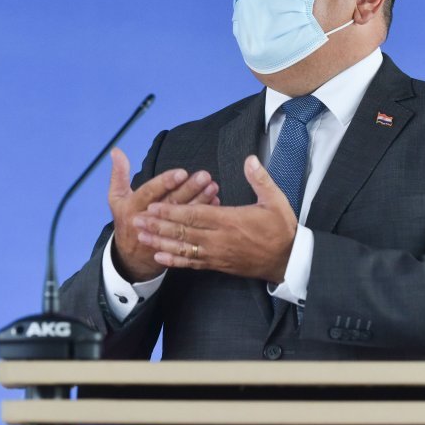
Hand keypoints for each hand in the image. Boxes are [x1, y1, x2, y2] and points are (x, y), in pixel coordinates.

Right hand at [108, 147, 219, 282]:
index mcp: (133, 207)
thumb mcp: (116, 198)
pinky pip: (191, 228)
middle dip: (189, 189)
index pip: (150, 193)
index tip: (182, 172)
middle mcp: (148, 220)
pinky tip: (215, 203)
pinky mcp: (174, 242)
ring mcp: (162, 234)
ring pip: (183, 216)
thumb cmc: (125, 219)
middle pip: (171, 204)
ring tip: (213, 187)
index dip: (165, 183)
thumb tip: (116, 150)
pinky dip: (203, 215)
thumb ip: (119, 174)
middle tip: (204, 177)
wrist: (131, 257)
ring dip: (200, 201)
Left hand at [133, 155, 297, 282]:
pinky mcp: (218, 265)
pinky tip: (159, 257)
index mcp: (230, 221)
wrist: (289, 261)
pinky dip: (174, 261)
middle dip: (157, 225)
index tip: (154, 206)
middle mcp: (219, 239)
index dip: (172, 211)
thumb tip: (250, 159)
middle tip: (136, 220)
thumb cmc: (281, 229)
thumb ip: (260, 179)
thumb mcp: (275, 200)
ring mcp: (217, 254)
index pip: (195, 215)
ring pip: (183, 248)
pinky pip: (192, 263)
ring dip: (160, 242)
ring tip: (140, 236)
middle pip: (182, 232)